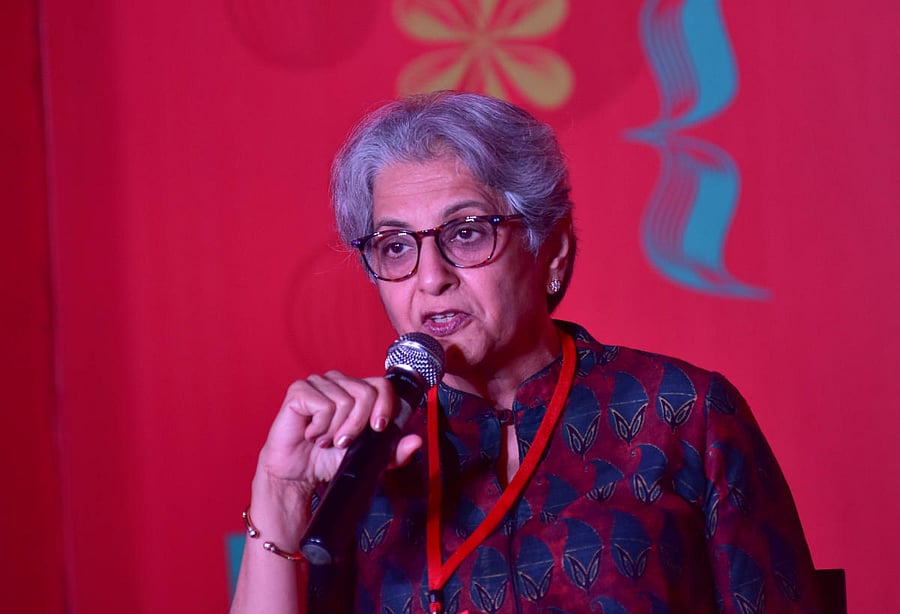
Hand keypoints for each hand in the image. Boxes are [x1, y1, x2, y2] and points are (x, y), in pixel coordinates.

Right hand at [257, 370, 422, 499]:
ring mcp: (319, 383)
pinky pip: (322, 404)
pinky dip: (320, 427)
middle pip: (366, 393)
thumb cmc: (329, 459)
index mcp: (357, 391)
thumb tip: (416, 441)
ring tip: (324, 439)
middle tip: (342, 442)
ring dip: (335, 430)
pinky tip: (312, 433)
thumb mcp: (367, 458)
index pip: (382, 384)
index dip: (384, 406)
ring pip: (345, 401)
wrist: (297, 472)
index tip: (378, 428)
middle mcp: (340, 382)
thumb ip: (393, 452)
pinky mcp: (300, 390)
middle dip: (358, 425)